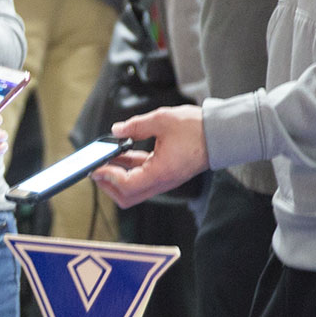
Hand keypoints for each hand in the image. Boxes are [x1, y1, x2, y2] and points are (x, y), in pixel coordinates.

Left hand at [91, 106, 208, 208]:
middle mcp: (162, 181)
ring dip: (117, 177)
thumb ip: (136, 126)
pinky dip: (129, 170)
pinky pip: (142, 178)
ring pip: (134, 190)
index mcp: (161, 172)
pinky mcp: (166, 174)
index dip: (108, 177)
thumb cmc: (196, 129)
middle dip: (108, 185)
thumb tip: (116, 130)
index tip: (96, 166)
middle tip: (96, 169)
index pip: (127, 185)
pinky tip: (121, 154)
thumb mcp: (162, 119)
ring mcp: (164, 180)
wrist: (219, 135)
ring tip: (105, 159)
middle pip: (128, 196)